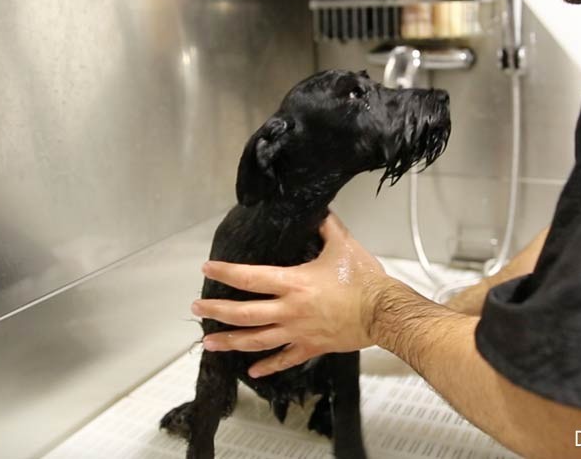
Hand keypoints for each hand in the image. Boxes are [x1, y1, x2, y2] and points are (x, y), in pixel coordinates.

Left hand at [193, 212, 391, 377]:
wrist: (384, 313)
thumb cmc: (364, 280)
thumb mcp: (343, 245)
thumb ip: (326, 226)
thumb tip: (319, 209)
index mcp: (293, 283)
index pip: (250, 278)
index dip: (225, 272)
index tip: (207, 269)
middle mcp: (289, 310)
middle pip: (244, 313)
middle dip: (216, 310)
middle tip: (197, 307)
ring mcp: (298, 332)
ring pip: (256, 341)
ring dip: (230, 342)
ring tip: (208, 342)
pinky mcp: (311, 347)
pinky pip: (284, 360)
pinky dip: (268, 366)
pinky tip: (252, 372)